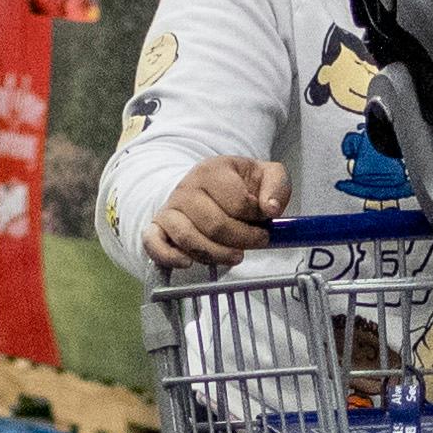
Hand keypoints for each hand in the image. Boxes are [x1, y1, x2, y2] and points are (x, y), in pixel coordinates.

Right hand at [146, 152, 287, 272]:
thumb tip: (271, 208)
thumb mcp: (265, 176)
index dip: (256, 217)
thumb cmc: (239, 186)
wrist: (207, 188)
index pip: (237, 202)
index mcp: (212, 170)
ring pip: (189, 239)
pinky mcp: (158, 227)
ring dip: (218, 254)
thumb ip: (277, 186)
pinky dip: (170, 257)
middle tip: (258, 241)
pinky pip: (155, 244)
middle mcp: (186, 187)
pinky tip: (188, 262)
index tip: (265, 220)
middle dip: (243, 240)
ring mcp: (170, 208)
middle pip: (215, 224)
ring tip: (236, 255)